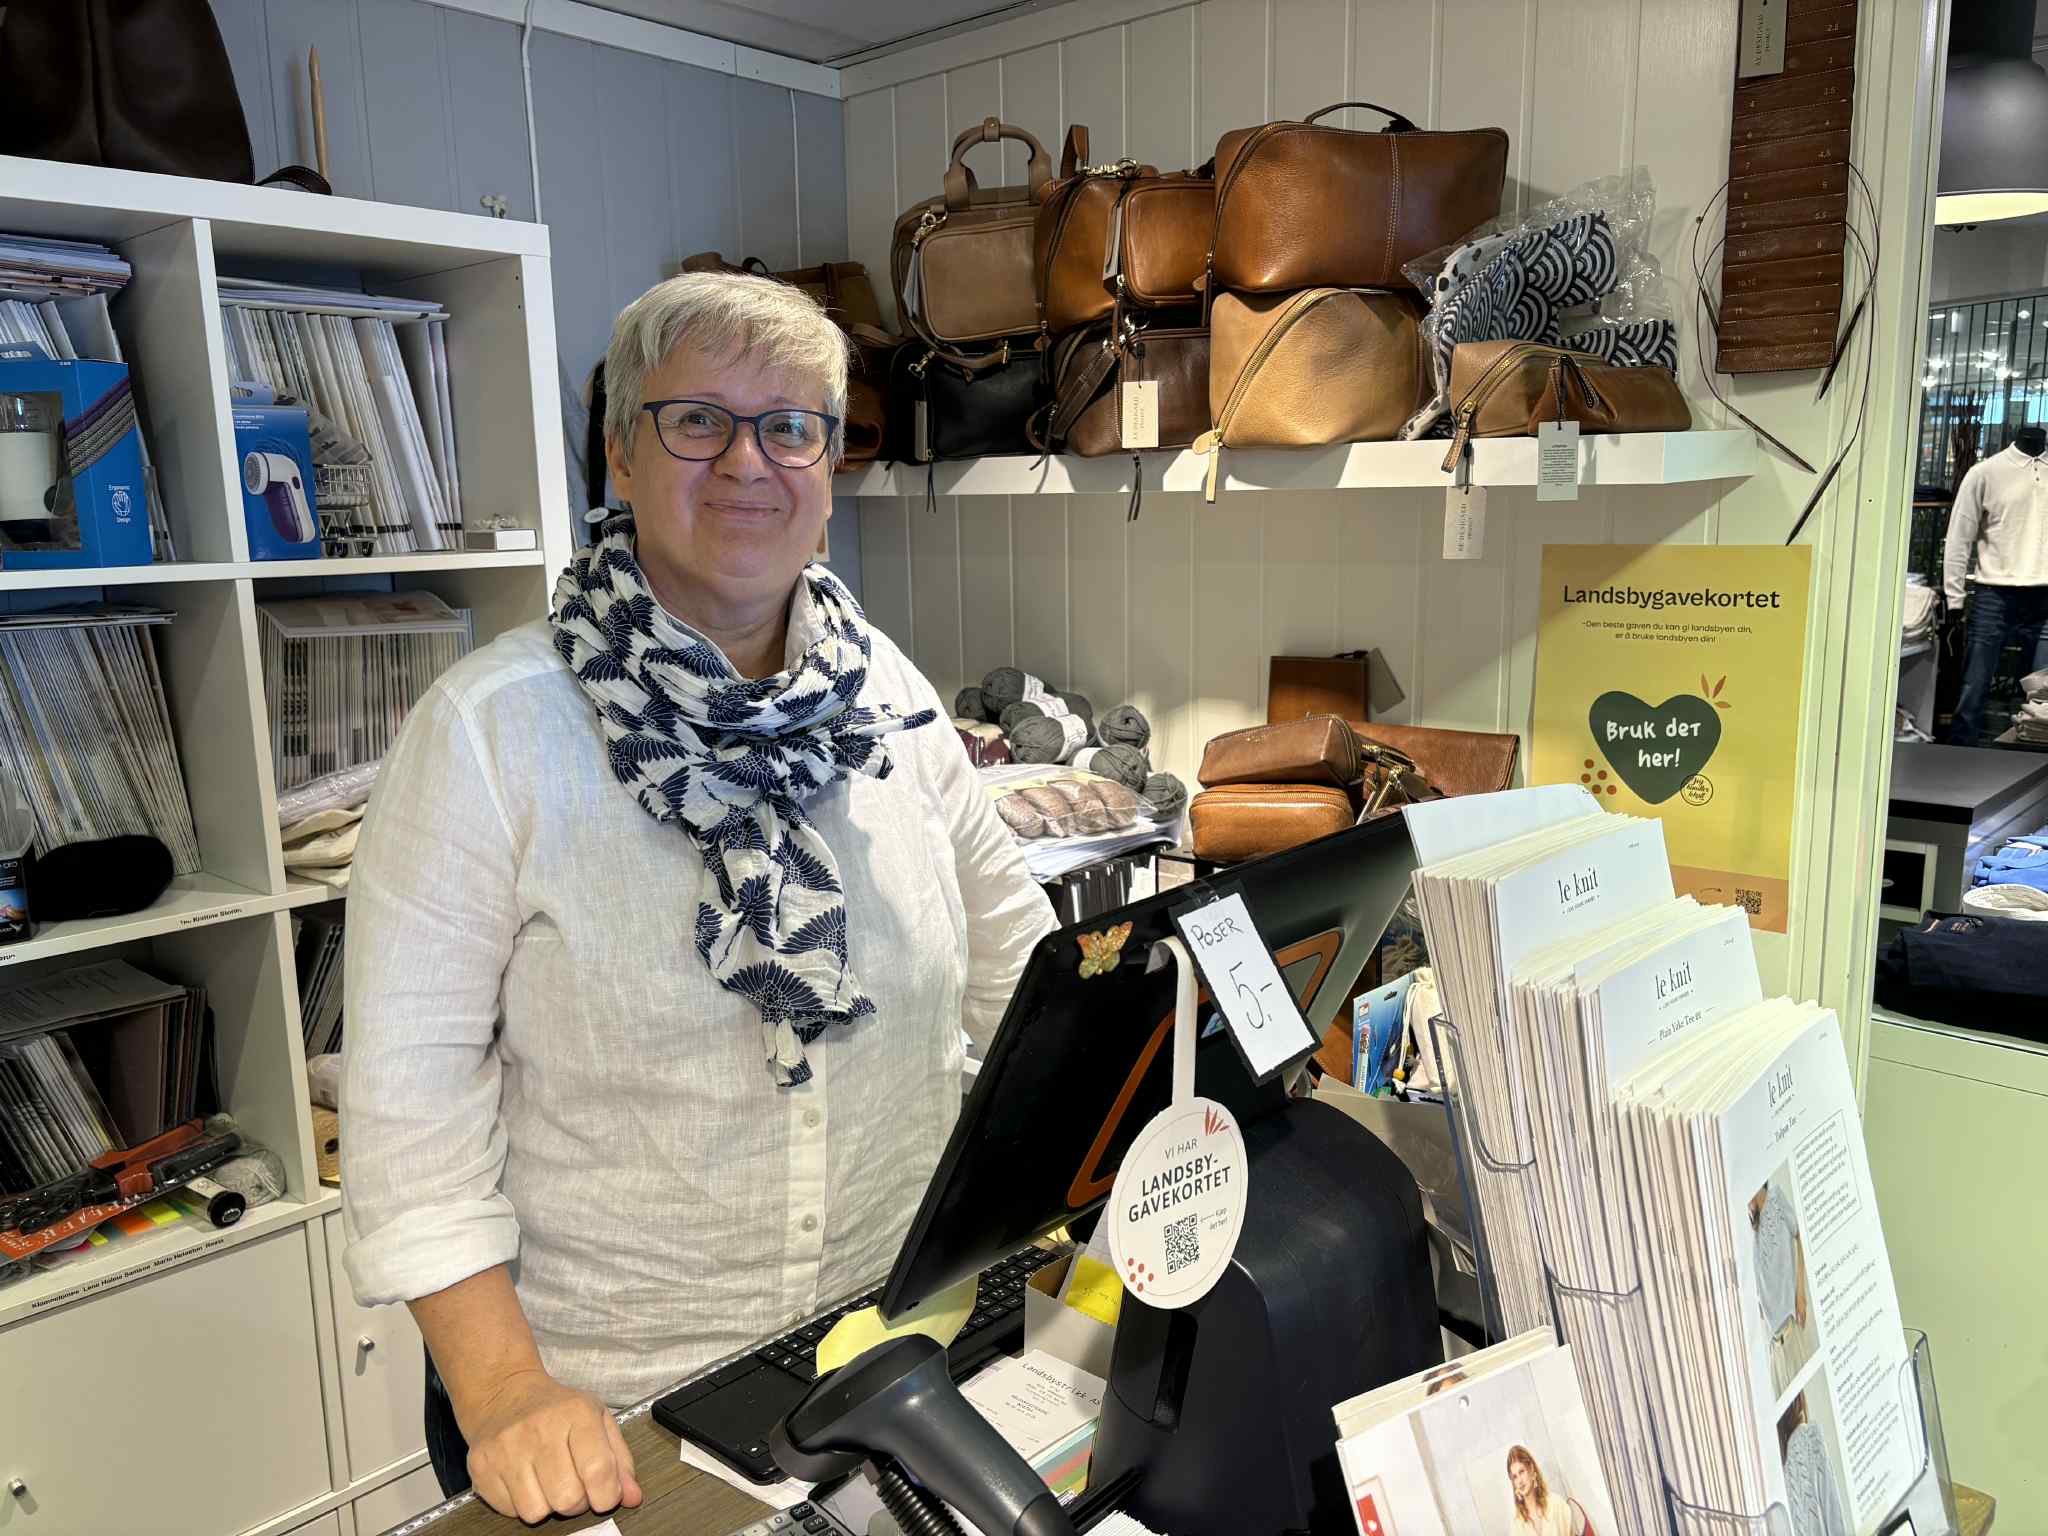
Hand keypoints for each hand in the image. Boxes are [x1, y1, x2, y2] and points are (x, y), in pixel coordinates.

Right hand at [463, 1366, 643, 1521]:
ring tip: (548, 1482)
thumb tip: (633, 1496)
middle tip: (574, 1485)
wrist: (503, 1392)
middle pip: (568, 1499)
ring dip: (547, 1505)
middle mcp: (539, 1428)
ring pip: (536, 1512)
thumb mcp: (597, 1419)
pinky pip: (509, 1511)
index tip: (605, 1495)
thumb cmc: (557, 1410)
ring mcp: (506, 1448)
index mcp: (576, 1413)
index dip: (608, 1495)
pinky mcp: (480, 1466)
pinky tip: (525, 1480)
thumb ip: (619, 1460)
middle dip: (577, 1502)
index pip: (599, 1471)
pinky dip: (521, 1504)